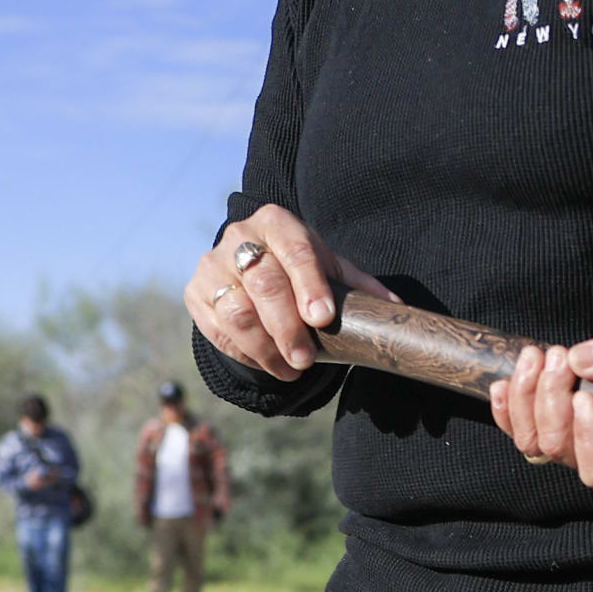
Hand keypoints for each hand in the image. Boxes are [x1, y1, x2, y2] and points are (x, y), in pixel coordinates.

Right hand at [188, 206, 373, 382]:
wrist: (248, 265)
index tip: (322, 319)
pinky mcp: (195, 293)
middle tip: (306, 359)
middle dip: (288, 327)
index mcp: (277, 222)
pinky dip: (246, 354)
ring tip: (291, 369)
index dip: (310, 286)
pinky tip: (269, 363)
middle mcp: (239, 236)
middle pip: (264, 285)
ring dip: (266, 348)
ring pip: (237, 312)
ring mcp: (212, 264)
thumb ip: (359, 286)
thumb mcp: (329, 268)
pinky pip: (219, 331)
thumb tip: (397, 309)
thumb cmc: (299, 267)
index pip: (296, 252)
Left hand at [490, 313, 592, 490]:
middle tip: (560, 355)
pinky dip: (506, 408)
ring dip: (526, 398)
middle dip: (551, 400)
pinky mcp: (553, 428)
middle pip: (561, 450)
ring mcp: (574, 447)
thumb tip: (582, 361)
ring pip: (533, 442)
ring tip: (538, 354)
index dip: (588, 439)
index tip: (586, 396)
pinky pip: (518, 431)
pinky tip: (504, 381)